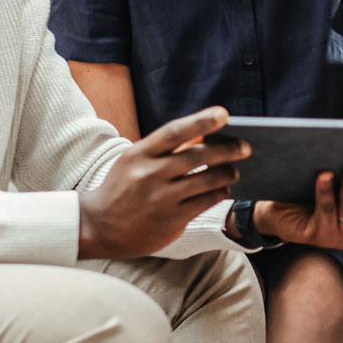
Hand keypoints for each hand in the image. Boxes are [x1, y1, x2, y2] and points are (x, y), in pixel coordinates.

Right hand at [79, 106, 245, 259]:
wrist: (96, 228)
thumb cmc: (122, 188)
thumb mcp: (133, 161)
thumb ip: (163, 149)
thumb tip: (203, 135)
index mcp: (138, 154)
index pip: (174, 132)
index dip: (201, 121)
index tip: (224, 114)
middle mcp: (149, 175)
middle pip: (197, 156)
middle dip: (227, 150)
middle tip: (245, 147)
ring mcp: (161, 199)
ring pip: (207, 181)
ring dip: (227, 174)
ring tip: (234, 171)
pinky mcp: (171, 220)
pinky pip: (205, 202)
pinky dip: (219, 194)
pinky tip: (223, 190)